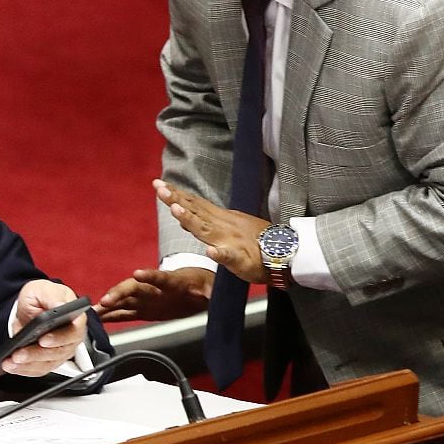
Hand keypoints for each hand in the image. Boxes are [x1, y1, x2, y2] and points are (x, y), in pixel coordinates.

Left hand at [3, 280, 85, 376]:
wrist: (33, 306)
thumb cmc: (43, 297)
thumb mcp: (44, 290)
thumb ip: (51, 296)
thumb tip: (60, 305)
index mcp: (75, 319)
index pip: (72, 331)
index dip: (58, 338)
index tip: (43, 339)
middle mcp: (71, 338)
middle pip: (57, 352)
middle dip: (36, 354)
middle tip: (19, 354)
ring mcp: (61, 352)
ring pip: (47, 363)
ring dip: (27, 365)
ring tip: (10, 361)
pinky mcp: (49, 361)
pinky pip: (38, 369)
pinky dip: (23, 370)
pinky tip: (11, 366)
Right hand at [97, 267, 212, 321]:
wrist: (199, 286)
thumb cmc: (204, 284)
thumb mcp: (212, 289)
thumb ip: (211, 293)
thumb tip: (213, 294)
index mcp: (172, 282)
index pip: (160, 277)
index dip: (149, 276)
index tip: (137, 274)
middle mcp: (154, 288)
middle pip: (133, 288)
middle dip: (117, 293)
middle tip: (104, 301)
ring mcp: (147, 298)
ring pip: (124, 300)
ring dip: (108, 305)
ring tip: (92, 311)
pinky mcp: (144, 309)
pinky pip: (125, 312)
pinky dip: (112, 315)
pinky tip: (100, 318)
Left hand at [154, 179, 269, 282]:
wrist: (285, 253)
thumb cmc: (256, 242)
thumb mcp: (228, 227)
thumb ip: (204, 222)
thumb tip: (180, 214)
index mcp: (219, 220)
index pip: (194, 204)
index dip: (176, 195)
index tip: (159, 184)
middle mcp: (222, 227)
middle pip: (195, 211)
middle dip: (175, 199)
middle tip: (158, 187)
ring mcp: (231, 241)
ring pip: (207, 229)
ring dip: (191, 219)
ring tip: (175, 209)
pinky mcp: (241, 260)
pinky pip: (230, 257)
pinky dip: (220, 254)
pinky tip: (211, 251)